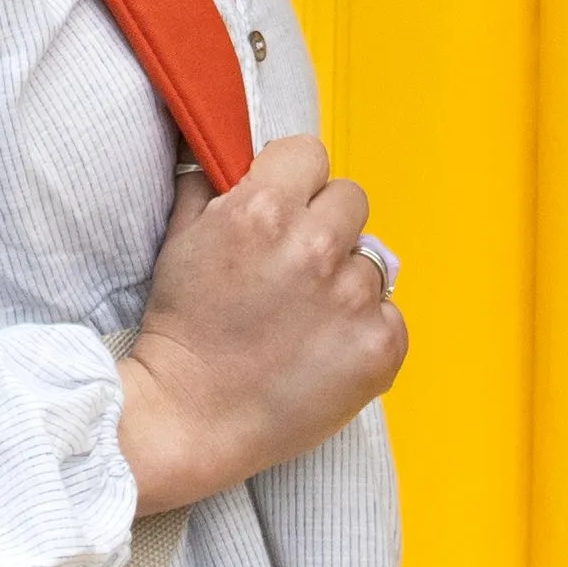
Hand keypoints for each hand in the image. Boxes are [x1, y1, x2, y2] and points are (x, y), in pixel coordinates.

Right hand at [114, 136, 404, 514]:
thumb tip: (220, 147)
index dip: (292, 181)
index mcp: (263, 212)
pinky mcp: (380, 345)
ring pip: (370, 259)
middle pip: (350, 198)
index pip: (309, 154)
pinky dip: (364, 329)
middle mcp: (315, 248)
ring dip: (344, 280)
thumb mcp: (177, 241)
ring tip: (302, 318)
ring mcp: (353, 299)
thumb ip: (206, 184)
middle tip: (292, 266)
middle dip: (324, 224)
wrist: (190, 419)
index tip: (281, 207)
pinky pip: (389, 313)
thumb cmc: (180, 332)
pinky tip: (323, 349)